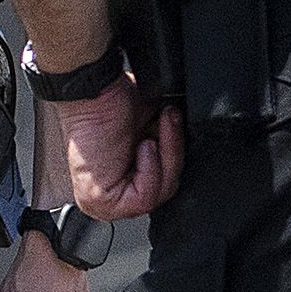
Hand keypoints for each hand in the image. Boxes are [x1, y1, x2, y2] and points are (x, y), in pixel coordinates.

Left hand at [57, 84, 179, 221]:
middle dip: (172, 153)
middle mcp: (112, 191)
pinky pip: (145, 198)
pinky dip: (151, 168)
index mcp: (122, 177)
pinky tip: (142, 146)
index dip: (174, 155)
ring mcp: (104, 201)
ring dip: (165, 156)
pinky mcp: (101, 201)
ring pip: (159, 194)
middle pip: (166, 189)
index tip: (173, 125)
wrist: (95, 89)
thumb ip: (171, 142)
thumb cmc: (115, 100)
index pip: (164, 183)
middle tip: (169, 120)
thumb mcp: (155, 125)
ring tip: (153, 133)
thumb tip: (196, 142)